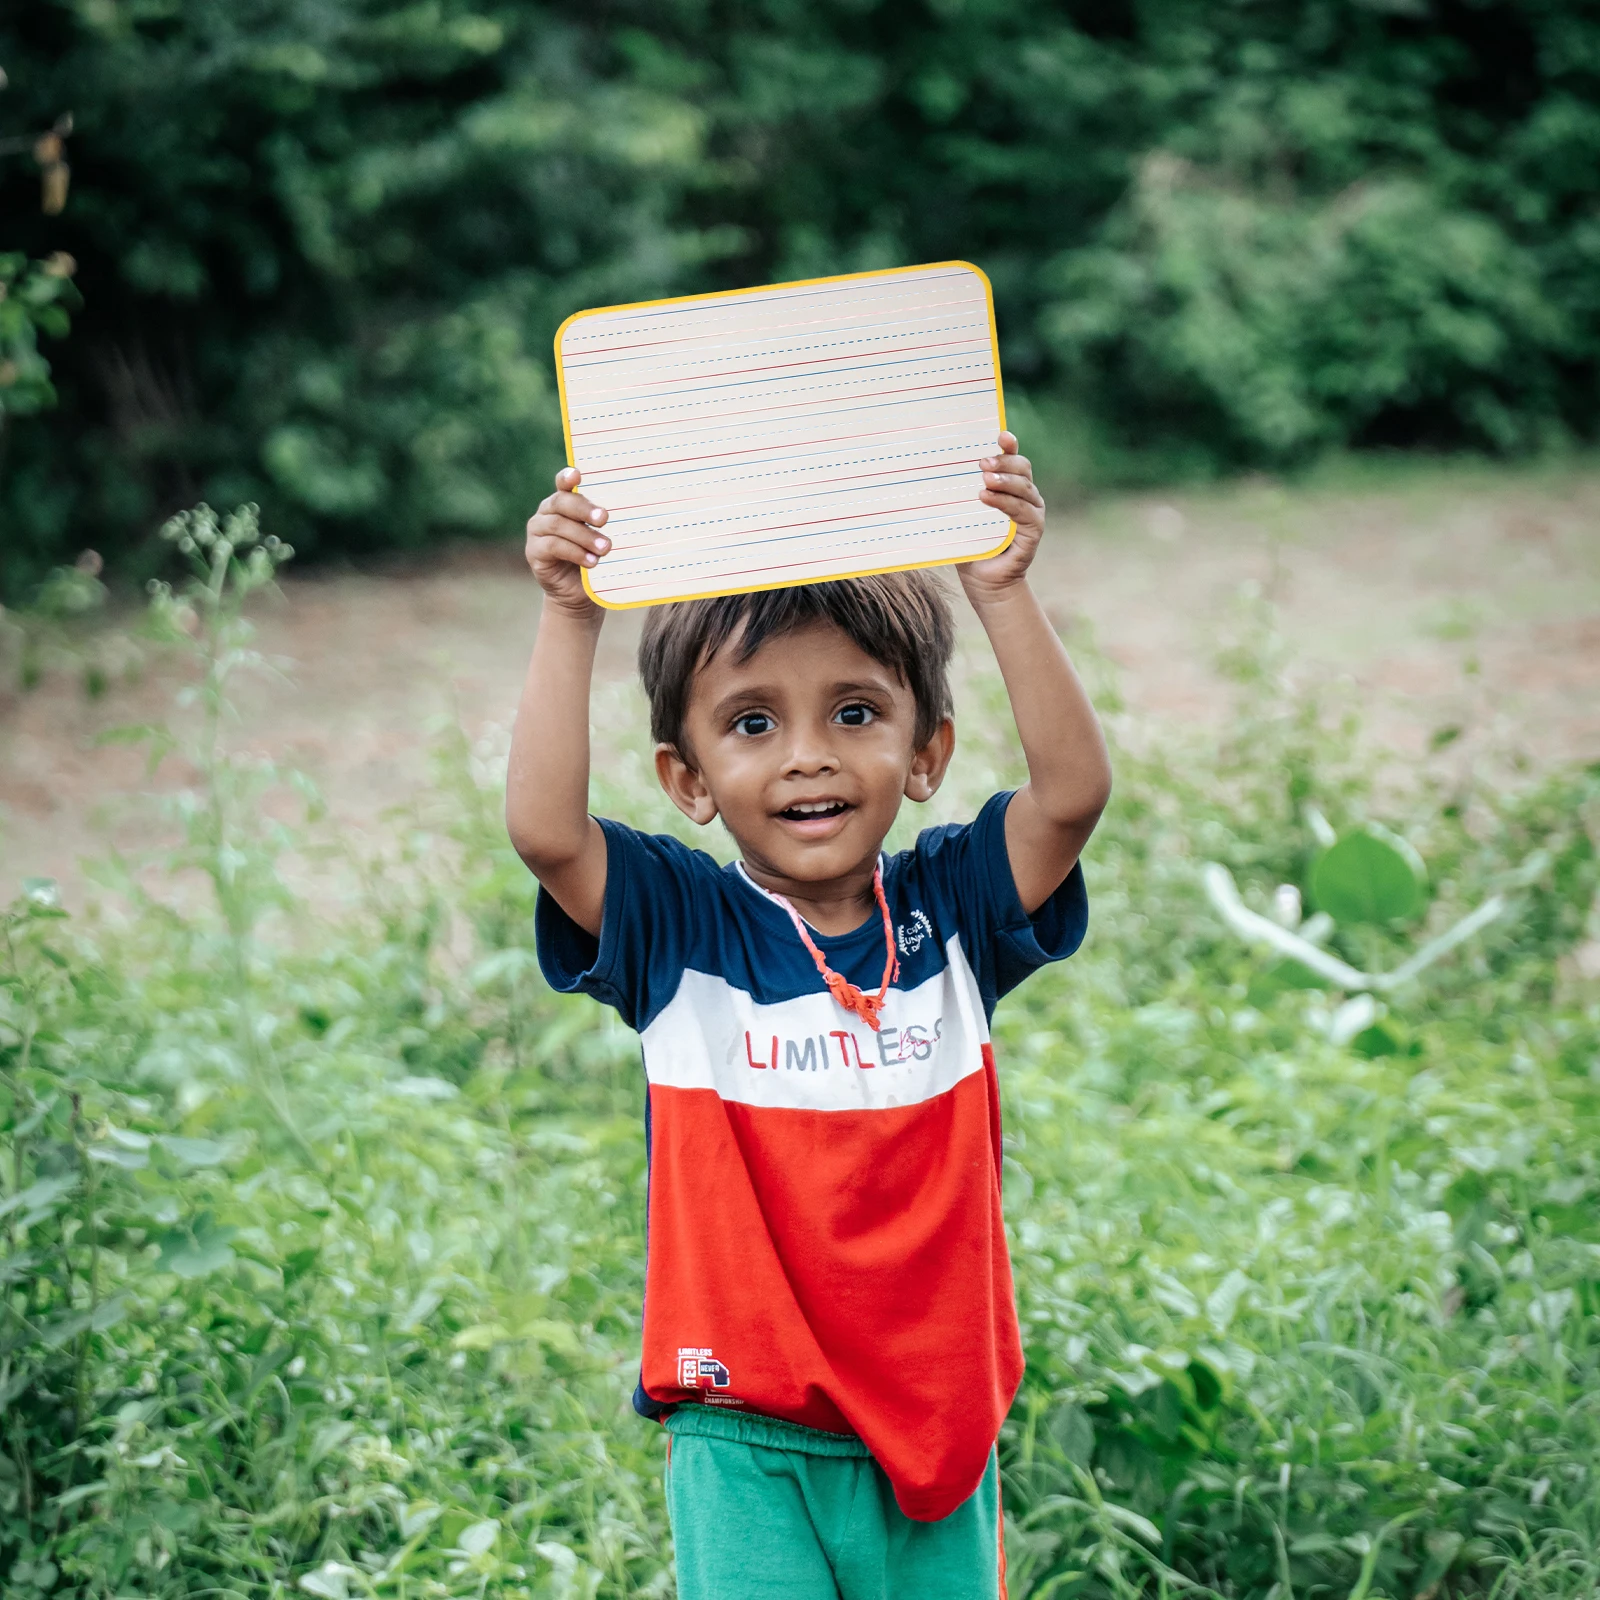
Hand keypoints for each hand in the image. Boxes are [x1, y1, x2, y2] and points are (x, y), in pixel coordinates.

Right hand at [525, 466, 610, 618]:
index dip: (568, 477)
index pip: (563, 484)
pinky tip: (592, 562)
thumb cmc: (594, 559)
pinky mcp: (534, 551)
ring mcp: (537, 531)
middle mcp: (547, 512)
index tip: (578, 474)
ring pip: (558, 525)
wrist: (579, 593)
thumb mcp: (601, 539)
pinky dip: (575, 552)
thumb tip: (632, 514)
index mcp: (564, 503)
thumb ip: (604, 526)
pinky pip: (552, 546)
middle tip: (604, 518)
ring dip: (584, 536)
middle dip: (584, 508)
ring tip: (605, 548)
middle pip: (561, 502)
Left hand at [959, 431, 1044, 603]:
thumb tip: (929, 471)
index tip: (999, 434)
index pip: (1012, 458)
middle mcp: (1025, 495)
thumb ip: (957, 494)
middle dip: (1003, 461)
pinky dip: (1006, 502)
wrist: (983, 581)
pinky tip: (987, 498)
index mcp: (1009, 486)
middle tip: (982, 463)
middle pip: (1022, 468)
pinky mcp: (1034, 530)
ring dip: (1004, 481)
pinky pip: (1024, 511)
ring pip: (1025, 487)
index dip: (1009, 445)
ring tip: (984, 479)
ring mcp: (1032, 511)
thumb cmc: (970, 545)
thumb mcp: (961, 515)